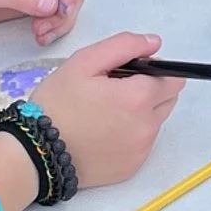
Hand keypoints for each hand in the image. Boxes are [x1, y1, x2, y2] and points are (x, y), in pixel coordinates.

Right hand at [29, 31, 185, 187]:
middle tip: (114, 91)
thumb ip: (124, 46)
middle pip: (168, 100)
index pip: (173, 78)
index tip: (128, 72)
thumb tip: (154, 43)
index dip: (153, 70)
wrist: (37, 153)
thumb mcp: (84, 62)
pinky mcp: (132, 167)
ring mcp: (141, 150)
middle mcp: (147, 126)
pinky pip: (142, 144)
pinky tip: (103, 132)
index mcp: (138, 97)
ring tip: (105, 113)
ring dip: (140, 113)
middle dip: (150, 90)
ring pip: (155, 121)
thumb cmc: (57, 104)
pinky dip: (130, 135)